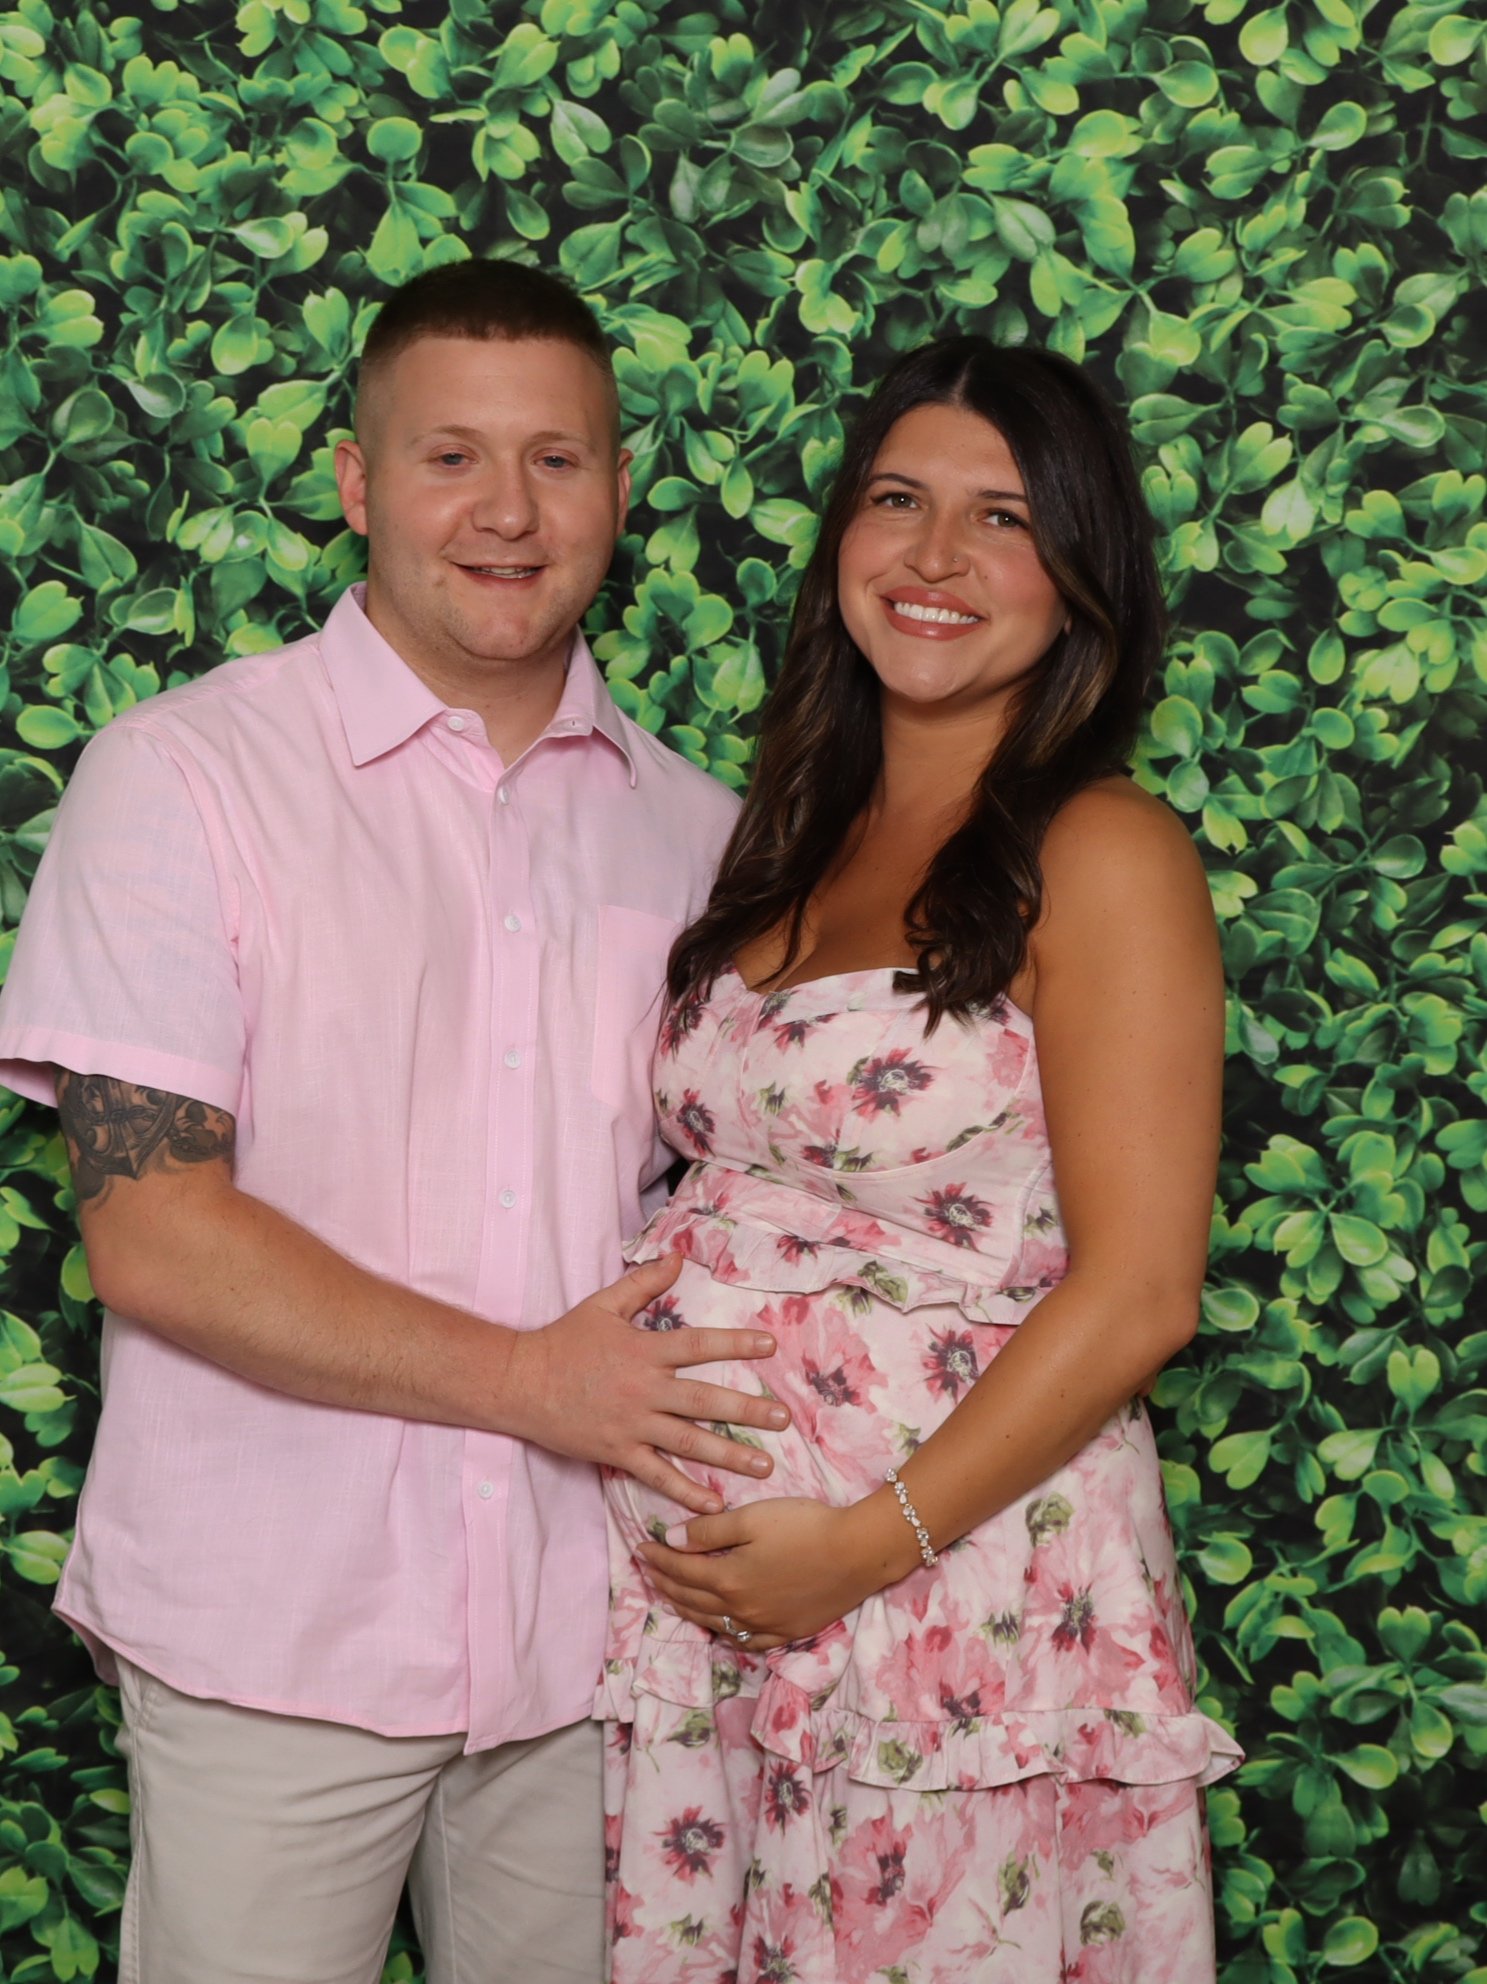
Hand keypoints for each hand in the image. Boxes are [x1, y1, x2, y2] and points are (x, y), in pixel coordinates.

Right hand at [505, 1256, 789, 1515]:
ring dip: (729, 1455)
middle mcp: (644, 1389)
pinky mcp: (618, 1452)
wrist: (520, 1383)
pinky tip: (715, 1503)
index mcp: (644, 1350)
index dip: (735, 1344)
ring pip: (689, 1442)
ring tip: (765, 1465)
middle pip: (705, 1401)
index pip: (698, 1345)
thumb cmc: (564, 1341)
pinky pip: (657, 1476)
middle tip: (784, 1419)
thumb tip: (679, 1257)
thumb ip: (644, 1283)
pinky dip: (686, 1491)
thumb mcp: (603, 1305)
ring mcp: (632, 1424)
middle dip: (748, 1410)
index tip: (770, 1346)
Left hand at [639, 1495, 896, 1651]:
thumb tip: (671, 1541)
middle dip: (665, 1583)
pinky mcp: (788, 1632)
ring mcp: (765, 1625)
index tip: (641, 1548)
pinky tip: (719, 1627)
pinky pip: (745, 1640)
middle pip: (692, 1598)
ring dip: (687, 1608)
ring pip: (714, 1622)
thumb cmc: (805, 1527)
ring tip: (671, 1596)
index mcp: (728, 1579)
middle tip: (648, 1571)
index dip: (658, 1559)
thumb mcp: (753, 1518)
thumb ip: (709, 1530)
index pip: (681, 1570)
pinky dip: (724, 1632)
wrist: (858, 1553)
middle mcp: (740, 1610)